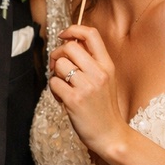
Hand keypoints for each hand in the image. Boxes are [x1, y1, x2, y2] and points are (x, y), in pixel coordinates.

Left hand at [48, 25, 126, 155]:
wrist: (110, 135)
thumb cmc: (104, 108)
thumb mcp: (106, 80)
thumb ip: (92, 62)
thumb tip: (70, 44)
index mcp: (107, 65)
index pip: (91, 34)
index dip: (73, 29)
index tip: (63, 36)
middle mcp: (99, 73)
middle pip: (69, 46)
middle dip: (57, 54)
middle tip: (57, 67)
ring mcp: (87, 86)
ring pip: (59, 65)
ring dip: (55, 74)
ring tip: (63, 87)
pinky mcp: (74, 100)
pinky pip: (54, 83)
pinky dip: (54, 90)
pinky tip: (63, 98)